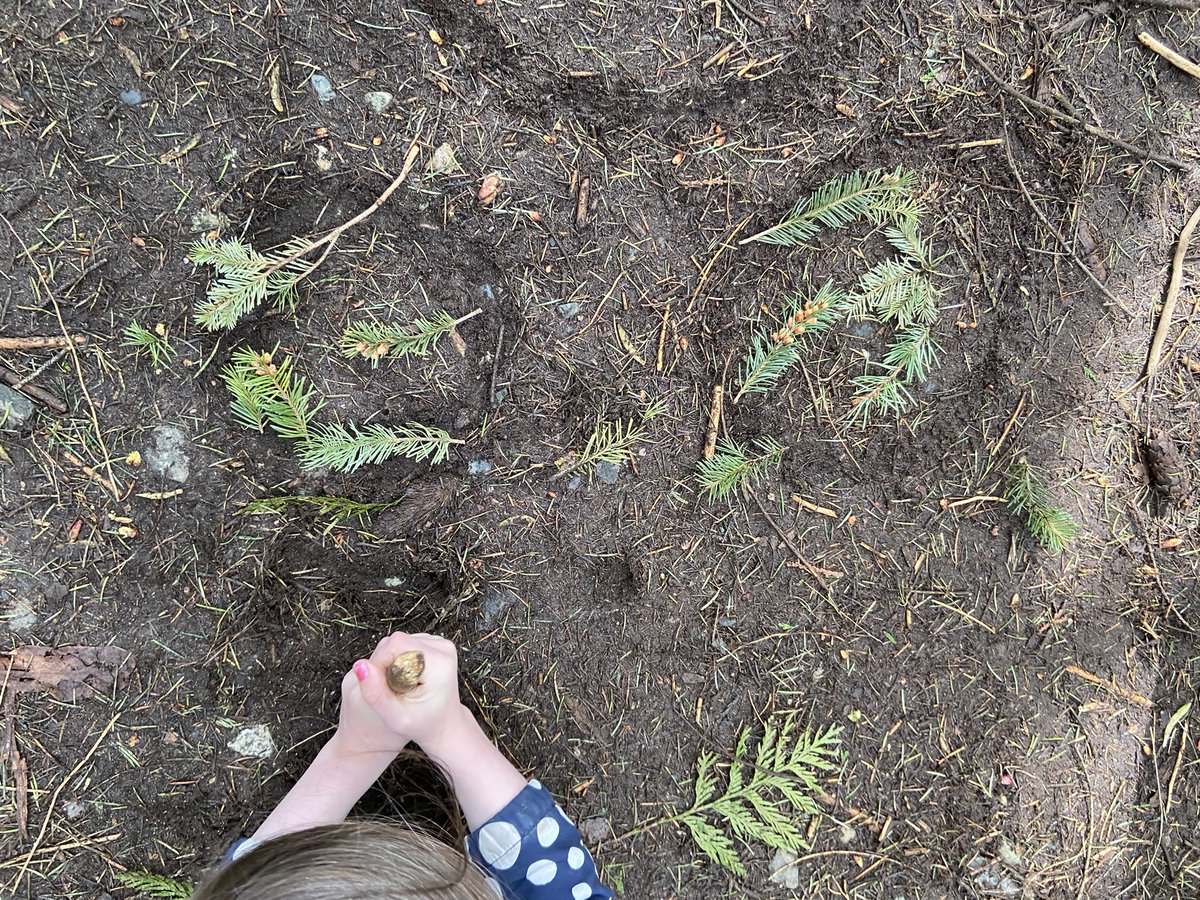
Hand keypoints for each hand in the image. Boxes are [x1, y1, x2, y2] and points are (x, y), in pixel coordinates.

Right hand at [335, 632, 466, 756]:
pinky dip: (398, 660)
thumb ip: (375, 693)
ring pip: (399, 642)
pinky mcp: (435, 645)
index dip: (379, 661)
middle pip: (397, 641)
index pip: (396, 644)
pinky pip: (405, 644)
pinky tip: (405, 678)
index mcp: (439, 663)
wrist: (443, 725)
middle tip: (391, 689)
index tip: (381, 685)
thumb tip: (359, 665)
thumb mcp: (395, 717)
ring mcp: (441, 644)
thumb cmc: (422, 725)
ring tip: (400, 686)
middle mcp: (443, 648)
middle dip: (385, 663)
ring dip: (391, 662)